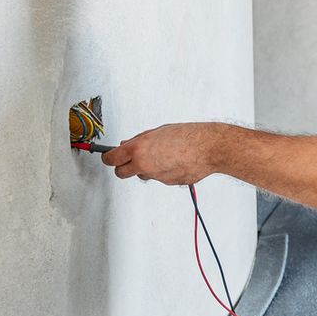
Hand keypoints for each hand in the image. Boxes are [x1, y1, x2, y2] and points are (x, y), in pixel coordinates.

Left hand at [101, 122, 219, 185]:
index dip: (107, 158)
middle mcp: (144, 165)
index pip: (111, 159)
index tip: (108, 156)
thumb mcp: (158, 132)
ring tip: (162, 155)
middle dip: (121, 168)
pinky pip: (159, 177)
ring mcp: (155, 176)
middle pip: (121, 173)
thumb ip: (139, 140)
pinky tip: (174, 161)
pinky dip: (163, 171)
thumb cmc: (188, 136)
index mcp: (138, 149)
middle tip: (126, 161)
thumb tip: (127, 145)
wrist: (208, 148)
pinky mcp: (167, 183)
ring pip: (143, 174)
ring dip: (146, 168)